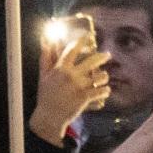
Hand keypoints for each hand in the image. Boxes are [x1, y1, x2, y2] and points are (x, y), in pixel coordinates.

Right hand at [29, 24, 108, 142]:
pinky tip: (104, 91)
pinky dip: (105, 91)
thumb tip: (45, 40)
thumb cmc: (46, 95)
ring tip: (103, 77)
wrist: (49, 117)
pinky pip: (103, 90)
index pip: (72, 50)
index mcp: (61, 69)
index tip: (89, 35)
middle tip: (108, 55)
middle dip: (103, 56)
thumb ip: (46, 57)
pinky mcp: (85, 98)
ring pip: (102, 76)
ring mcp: (79, 87)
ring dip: (104, 76)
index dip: (82, 40)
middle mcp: (71, 76)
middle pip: (93, 60)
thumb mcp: (44, 76)